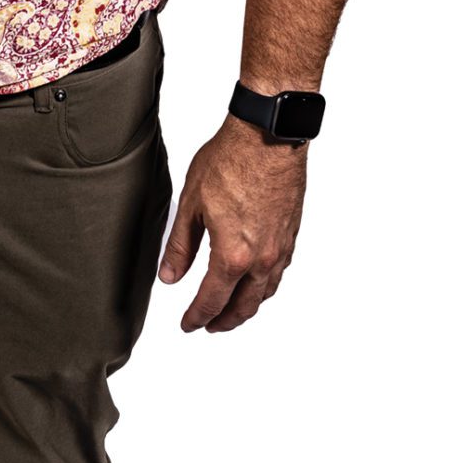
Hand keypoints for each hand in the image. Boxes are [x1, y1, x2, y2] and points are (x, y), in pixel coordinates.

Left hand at [157, 116, 308, 332]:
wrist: (268, 136)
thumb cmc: (230, 161)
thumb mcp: (191, 205)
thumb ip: (181, 247)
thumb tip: (169, 277)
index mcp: (233, 255)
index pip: (212, 301)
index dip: (197, 317)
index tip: (188, 324)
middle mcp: (262, 259)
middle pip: (244, 306)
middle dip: (224, 321)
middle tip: (209, 326)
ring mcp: (281, 247)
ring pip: (266, 293)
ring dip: (248, 307)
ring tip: (233, 310)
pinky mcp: (292, 233)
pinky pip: (279, 273)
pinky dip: (265, 286)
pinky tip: (257, 281)